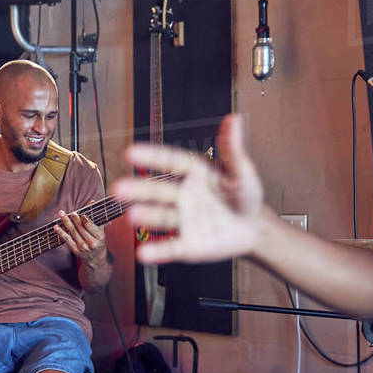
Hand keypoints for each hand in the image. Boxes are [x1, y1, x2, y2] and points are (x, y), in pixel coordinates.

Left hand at [55, 210, 107, 268]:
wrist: (96, 259)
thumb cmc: (98, 241)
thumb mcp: (101, 231)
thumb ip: (95, 216)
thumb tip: (92, 201)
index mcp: (99, 237)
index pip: (91, 226)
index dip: (86, 220)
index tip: (82, 214)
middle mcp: (91, 242)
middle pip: (81, 228)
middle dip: (75, 219)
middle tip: (70, 212)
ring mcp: (82, 247)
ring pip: (73, 232)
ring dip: (66, 222)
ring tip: (61, 214)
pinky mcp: (75, 250)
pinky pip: (67, 240)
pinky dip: (61, 233)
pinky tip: (56, 227)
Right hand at [113, 113, 264, 263]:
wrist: (254, 229)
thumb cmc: (245, 196)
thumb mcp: (243, 172)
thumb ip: (233, 149)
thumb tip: (233, 119)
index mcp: (194, 174)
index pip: (170, 162)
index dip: (151, 157)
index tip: (130, 152)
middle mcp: (183, 196)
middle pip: (158, 191)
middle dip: (139, 190)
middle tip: (119, 188)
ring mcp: (183, 220)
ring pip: (161, 217)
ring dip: (146, 217)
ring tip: (131, 216)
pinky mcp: (188, 244)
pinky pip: (171, 247)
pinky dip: (158, 251)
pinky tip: (144, 253)